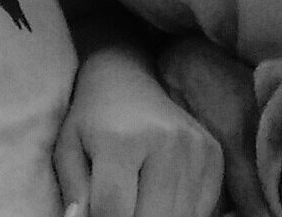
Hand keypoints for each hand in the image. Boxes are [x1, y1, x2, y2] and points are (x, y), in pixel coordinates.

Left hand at [55, 43, 223, 216]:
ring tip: (136, 200)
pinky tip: (158, 196)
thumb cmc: (90, 118)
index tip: (96, 216)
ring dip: (157, 216)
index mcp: (120, 140)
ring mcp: (194, 150)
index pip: (114, 209)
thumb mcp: (68, 149)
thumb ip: (75, 192)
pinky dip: (178, 211)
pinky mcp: (213, 155)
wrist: (126, 78)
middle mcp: (164, 143)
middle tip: (118, 209)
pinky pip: (201, 208)